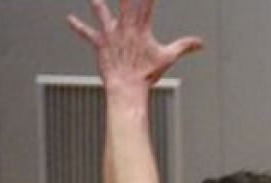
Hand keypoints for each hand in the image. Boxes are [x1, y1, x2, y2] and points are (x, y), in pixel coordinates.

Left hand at [67, 0, 202, 93]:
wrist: (127, 86)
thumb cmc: (147, 74)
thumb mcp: (168, 58)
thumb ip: (184, 46)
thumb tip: (201, 43)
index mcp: (141, 29)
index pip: (146, 5)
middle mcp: (124, 28)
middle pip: (125, 3)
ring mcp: (111, 34)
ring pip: (102, 13)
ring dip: (97, 4)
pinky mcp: (100, 43)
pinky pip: (87, 33)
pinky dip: (78, 26)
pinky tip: (69, 19)